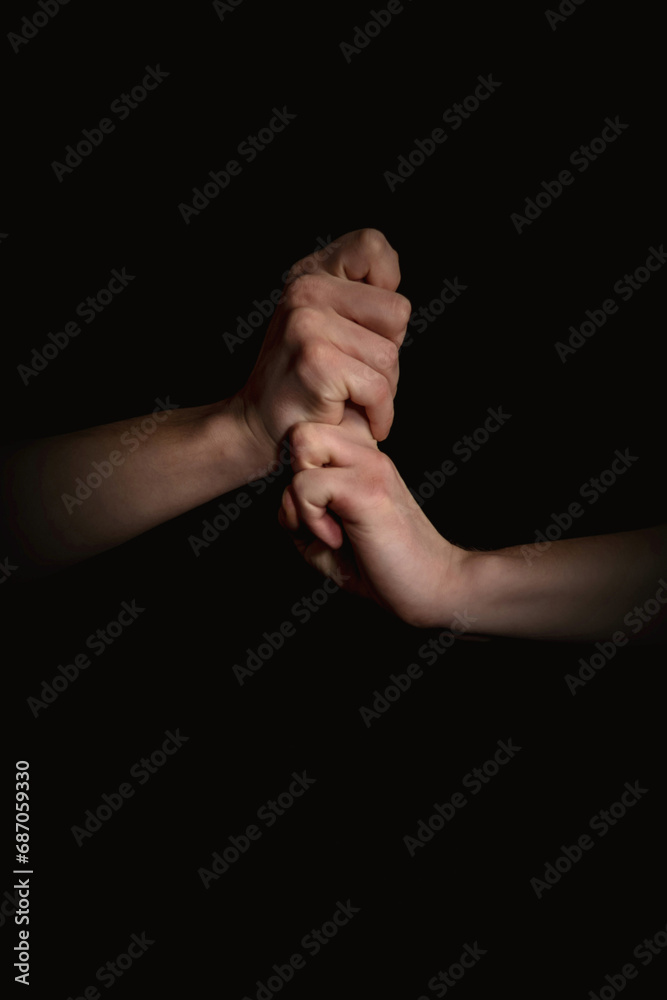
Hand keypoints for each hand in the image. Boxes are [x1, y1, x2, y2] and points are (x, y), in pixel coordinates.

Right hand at [235, 229, 411, 475]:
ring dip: (382, 389)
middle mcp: (306, 290)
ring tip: (348, 396)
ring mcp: (307, 323)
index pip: (372, 245)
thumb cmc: (310, 383)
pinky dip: (378, 414)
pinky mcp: (315, 361)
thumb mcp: (332, 326)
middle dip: (387, 352)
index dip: (385, 285)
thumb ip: (363, 301)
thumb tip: (396, 297)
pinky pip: (378, 389)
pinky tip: (353, 416)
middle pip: (397, 312)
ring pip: (389, 357)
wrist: (262, 429)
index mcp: (311, 274)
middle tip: (354, 373)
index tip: (365, 323)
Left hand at [278, 406, 466, 627]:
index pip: (312, 433)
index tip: (316, 511)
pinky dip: (310, 517)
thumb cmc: (384, 566)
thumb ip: (301, 516)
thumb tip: (284, 503)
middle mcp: (368, 454)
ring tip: (329, 529)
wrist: (435, 587)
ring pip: (301, 445)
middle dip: (293, 473)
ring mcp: (370, 467)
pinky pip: (307, 484)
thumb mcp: (328, 540)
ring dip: (300, 499)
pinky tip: (337, 539)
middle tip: (317, 512)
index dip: (298, 470)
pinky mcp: (367, 490)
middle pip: (302, 429)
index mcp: (362, 461)